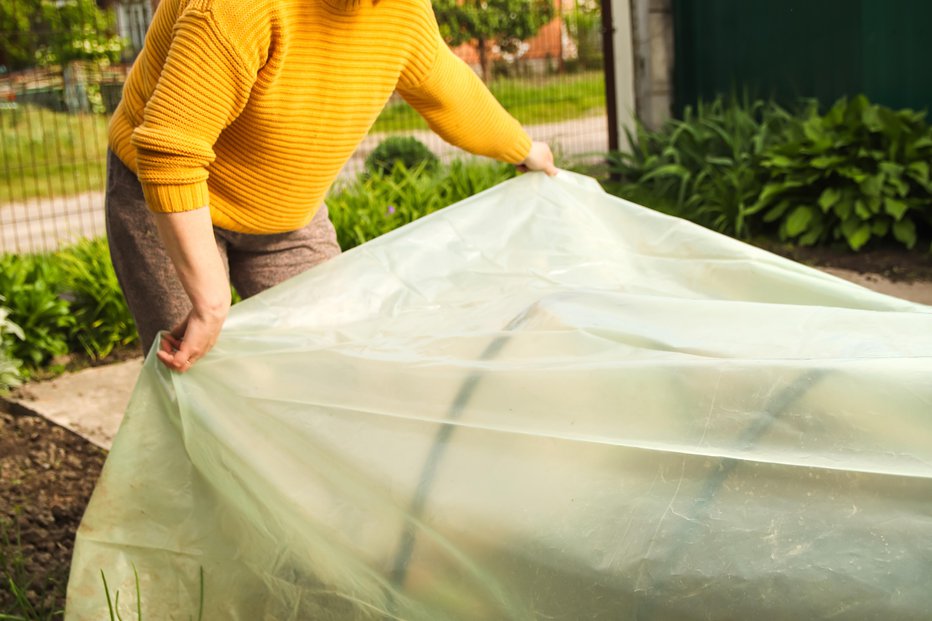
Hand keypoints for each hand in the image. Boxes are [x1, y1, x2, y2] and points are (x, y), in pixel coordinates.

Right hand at [152, 207, 229, 372]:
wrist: (212, 298)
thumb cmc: (208, 294)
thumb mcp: (199, 293)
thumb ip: (193, 283)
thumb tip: (190, 265)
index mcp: (207, 336)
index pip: (193, 350)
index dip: (178, 345)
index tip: (169, 335)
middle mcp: (204, 346)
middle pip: (186, 360)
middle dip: (171, 352)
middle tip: (165, 340)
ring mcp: (199, 350)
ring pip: (181, 366)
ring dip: (167, 356)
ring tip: (164, 343)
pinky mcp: (192, 351)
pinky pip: (178, 365)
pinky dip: (167, 360)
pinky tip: (162, 349)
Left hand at [517, 141, 557, 175]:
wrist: (519, 152)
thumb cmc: (534, 158)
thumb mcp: (544, 165)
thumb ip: (550, 169)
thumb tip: (556, 173)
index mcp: (545, 149)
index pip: (550, 160)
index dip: (548, 168)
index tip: (546, 174)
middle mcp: (538, 149)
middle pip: (539, 163)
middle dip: (535, 169)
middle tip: (533, 171)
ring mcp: (529, 152)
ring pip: (531, 164)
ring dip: (528, 168)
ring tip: (526, 168)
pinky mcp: (522, 155)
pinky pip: (524, 163)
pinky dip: (522, 166)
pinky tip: (521, 166)